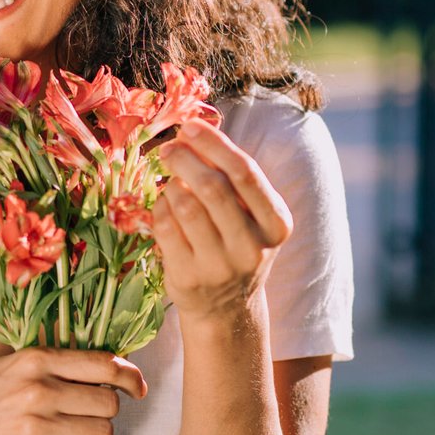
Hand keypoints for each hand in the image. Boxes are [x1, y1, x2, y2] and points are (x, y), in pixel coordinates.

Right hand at [0, 346, 147, 434]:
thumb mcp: (9, 367)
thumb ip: (52, 365)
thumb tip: (109, 371)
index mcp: (34, 359)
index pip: (103, 364)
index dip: (129, 377)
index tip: (136, 388)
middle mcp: (37, 390)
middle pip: (109, 403)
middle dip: (106, 413)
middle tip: (87, 419)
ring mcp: (34, 428)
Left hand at [151, 118, 293, 323]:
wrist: (227, 307)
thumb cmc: (235, 244)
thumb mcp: (250, 215)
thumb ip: (231, 178)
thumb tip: (194, 131)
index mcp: (276, 224)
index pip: (245, 173)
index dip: (214, 145)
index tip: (190, 127)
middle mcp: (252, 247)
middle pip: (213, 188)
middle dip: (186, 160)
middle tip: (169, 148)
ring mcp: (220, 267)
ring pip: (186, 207)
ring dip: (172, 185)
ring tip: (171, 181)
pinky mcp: (188, 279)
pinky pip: (165, 228)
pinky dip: (159, 208)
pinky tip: (164, 205)